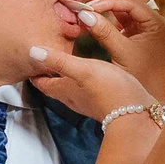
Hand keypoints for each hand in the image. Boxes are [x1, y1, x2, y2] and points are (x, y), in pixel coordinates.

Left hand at [26, 43, 155, 123]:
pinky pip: (84, 88)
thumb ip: (58, 60)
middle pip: (52, 85)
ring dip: (64, 75)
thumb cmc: (108, 89)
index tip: (30, 57)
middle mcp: (71, 98)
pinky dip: (80, 78)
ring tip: (65, 59)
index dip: (33, 71)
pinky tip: (89, 70)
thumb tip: (32, 51)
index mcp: (62, 90)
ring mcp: (85, 101)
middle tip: (45, 56)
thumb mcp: (81, 69)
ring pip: (68, 87)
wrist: (135, 112)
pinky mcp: (100, 101)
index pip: (40, 82)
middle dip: (47, 72)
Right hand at [70, 0, 164, 99]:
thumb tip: (83, 13)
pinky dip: (109, 10)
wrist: (152, 100)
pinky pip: (123, 16)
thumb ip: (103, 31)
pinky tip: (94, 2)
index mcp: (157, 24)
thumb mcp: (121, 54)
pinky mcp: (139, 35)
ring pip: (127, 3)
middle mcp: (156, 22)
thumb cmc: (141, 79)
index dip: (108, 2)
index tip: (87, 7)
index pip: (131, 3)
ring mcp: (147, 27)